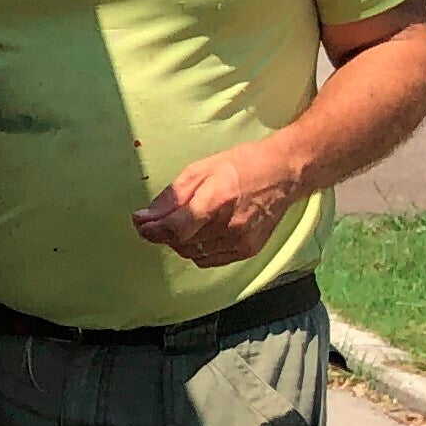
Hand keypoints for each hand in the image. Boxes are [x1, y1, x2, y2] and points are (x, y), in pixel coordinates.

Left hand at [131, 138, 298, 267]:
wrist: (284, 173)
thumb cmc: (240, 166)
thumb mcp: (199, 171)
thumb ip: (170, 198)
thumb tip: (142, 219)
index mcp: (216, 200)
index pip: (176, 230)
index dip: (153, 231)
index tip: (141, 225)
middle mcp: (230, 225)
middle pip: (182, 243)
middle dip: (166, 234)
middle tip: (167, 218)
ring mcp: (241, 240)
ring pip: (194, 254)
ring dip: (183, 242)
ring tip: (190, 222)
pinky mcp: (248, 250)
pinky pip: (210, 259)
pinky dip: (200, 250)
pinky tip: (205, 232)